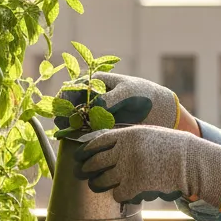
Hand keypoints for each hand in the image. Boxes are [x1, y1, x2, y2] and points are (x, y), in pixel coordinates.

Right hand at [54, 72, 179, 130]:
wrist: (157, 109)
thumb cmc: (142, 94)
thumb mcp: (127, 92)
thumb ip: (110, 98)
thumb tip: (93, 108)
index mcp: (95, 82)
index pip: (72, 88)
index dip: (64, 99)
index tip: (63, 111)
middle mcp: (90, 96)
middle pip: (69, 105)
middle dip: (63, 114)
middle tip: (63, 125)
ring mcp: (93, 111)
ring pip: (74, 118)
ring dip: (69, 125)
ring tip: (70, 133)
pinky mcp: (99, 125)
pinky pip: (84, 130)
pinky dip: (80, 134)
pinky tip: (80, 138)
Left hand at [74, 124, 220, 209]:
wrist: (190, 161)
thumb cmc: (171, 147)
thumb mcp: (148, 133)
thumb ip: (128, 138)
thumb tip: (106, 145)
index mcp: (127, 134)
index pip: (97, 141)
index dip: (86, 149)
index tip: (79, 154)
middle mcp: (124, 151)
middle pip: (95, 161)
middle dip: (86, 168)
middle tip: (82, 172)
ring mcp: (128, 169)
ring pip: (102, 180)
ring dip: (98, 184)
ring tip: (97, 185)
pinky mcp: (135, 186)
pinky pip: (118, 193)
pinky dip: (119, 194)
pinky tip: (123, 193)